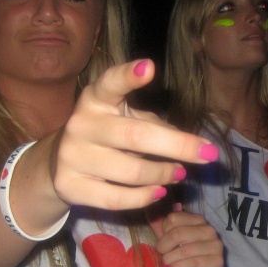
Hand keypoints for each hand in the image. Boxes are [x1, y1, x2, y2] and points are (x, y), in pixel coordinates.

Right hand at [52, 59, 217, 209]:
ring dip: (164, 174)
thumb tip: (195, 146)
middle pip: (136, 136)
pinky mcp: (70, 186)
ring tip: (179, 173)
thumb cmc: (107, 137)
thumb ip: (156, 127)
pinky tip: (160, 191)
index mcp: (95, 100)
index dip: (128, 76)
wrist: (59, 164)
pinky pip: (118, 199)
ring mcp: (72, 156)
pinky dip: (145, 197)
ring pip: (132, 172)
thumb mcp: (127, 121)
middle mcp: (80, 124)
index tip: (149, 68)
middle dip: (179, 146)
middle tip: (208, 154)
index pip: (109, 84)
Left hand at [149, 204, 224, 266]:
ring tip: (166, 264)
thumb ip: (163, 230)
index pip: (174, 218)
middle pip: (178, 233)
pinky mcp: (217, 261)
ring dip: (170, 259)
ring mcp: (215, 245)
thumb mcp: (173, 243)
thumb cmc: (186, 258)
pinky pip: (192, 263)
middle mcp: (209, 230)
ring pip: (185, 250)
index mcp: (198, 220)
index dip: (164, 232)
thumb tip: (148, 214)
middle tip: (162, 255)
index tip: (163, 243)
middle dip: (164, 246)